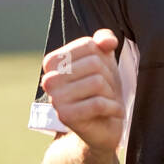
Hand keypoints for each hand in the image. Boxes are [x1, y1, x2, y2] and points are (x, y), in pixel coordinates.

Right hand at [40, 28, 124, 152]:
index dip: (104, 57)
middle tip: (107, 90)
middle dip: (109, 77)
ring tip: (107, 100)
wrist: (102, 124)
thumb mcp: (105, 58)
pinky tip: (114, 112)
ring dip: (111, 93)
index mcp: (53, 62)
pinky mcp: (65, 116)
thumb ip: (104, 40)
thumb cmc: (102, 87)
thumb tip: (106, 42)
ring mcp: (55, 99)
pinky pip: (98, 104)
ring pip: (97, 83)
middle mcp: (49, 79)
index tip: (102, 72)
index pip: (88, 45)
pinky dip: (114, 107)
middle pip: (94, 63)